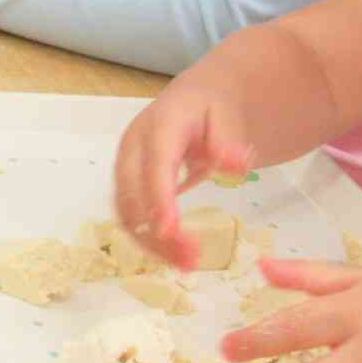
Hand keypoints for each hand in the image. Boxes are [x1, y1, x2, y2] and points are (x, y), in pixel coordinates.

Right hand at [113, 60, 255, 269]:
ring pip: (126, 210)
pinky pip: (131, 214)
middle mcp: (134, 146)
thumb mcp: (228, 115)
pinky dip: (149, 238)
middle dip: (155, 230)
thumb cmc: (212, 107)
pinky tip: (175, 254)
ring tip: (186, 264)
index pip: (155, 164)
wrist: (194, 99)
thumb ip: (230, 140)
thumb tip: (235, 165)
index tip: (170, 231)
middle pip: (132, 193)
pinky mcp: (129, 181)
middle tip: (190, 259)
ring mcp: (127, 164)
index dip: (159, 198)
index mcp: (159, 125)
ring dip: (151, 241)